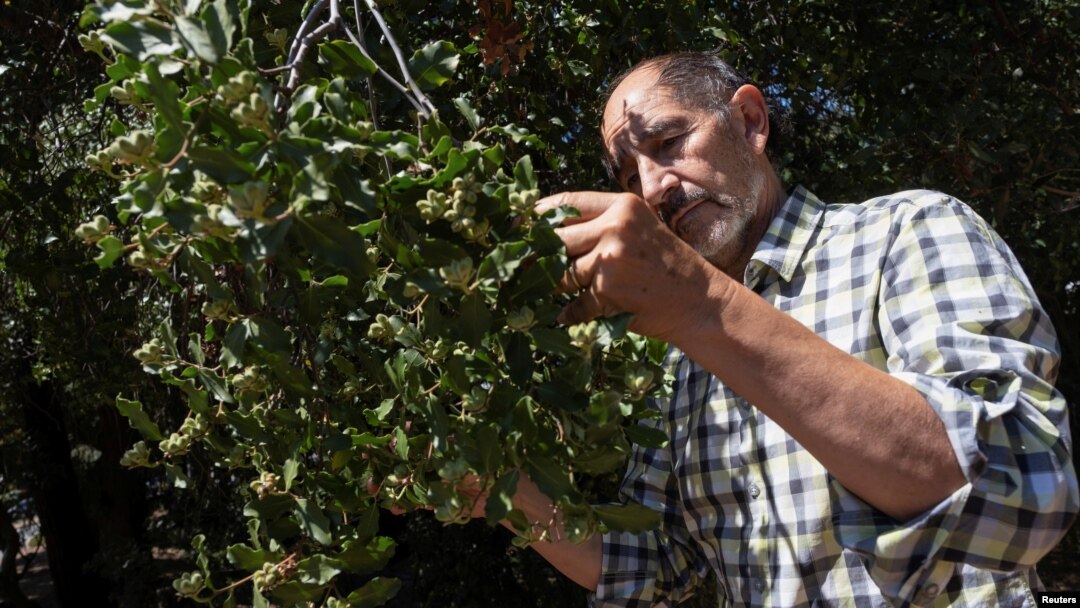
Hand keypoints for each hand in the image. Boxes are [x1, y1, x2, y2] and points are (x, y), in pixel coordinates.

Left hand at [537, 191, 724, 342]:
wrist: (700, 301)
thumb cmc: (667, 266)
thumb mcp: (639, 230)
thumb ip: (601, 225)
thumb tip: (548, 230)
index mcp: (621, 206)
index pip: (566, 202)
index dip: (537, 215)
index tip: (518, 225)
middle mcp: (615, 227)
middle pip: (556, 238)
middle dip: (537, 254)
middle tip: (521, 265)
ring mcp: (611, 260)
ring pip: (561, 273)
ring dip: (551, 287)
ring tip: (543, 291)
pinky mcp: (609, 292)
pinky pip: (574, 304)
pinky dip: (569, 314)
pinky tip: (568, 316)